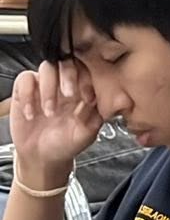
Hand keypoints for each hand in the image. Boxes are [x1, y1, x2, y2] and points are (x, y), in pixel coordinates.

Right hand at [10, 61, 104, 185]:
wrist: (43, 157)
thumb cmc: (67, 142)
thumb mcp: (86, 134)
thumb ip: (94, 116)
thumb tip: (93, 100)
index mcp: (83, 88)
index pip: (88, 70)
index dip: (88, 80)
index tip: (88, 98)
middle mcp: (64, 83)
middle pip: (68, 62)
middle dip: (69, 76)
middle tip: (69, 95)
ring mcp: (44, 85)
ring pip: (47, 67)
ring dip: (49, 88)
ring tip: (49, 112)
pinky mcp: (24, 92)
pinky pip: (24, 80)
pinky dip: (27, 96)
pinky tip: (31, 114)